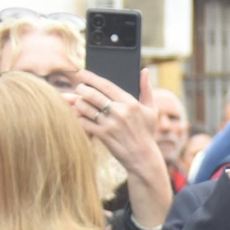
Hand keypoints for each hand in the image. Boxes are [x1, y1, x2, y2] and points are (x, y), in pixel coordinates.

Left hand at [66, 69, 171, 226]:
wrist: (143, 158)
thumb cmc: (146, 133)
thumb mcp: (151, 110)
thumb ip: (146, 89)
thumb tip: (144, 70)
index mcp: (130, 103)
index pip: (105, 84)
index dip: (90, 77)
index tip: (81, 73)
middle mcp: (120, 112)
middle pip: (91, 93)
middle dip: (81, 89)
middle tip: (79, 89)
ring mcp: (110, 124)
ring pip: (85, 107)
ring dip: (78, 103)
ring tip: (79, 102)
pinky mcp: (103, 135)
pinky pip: (84, 121)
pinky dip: (79, 117)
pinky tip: (80, 116)